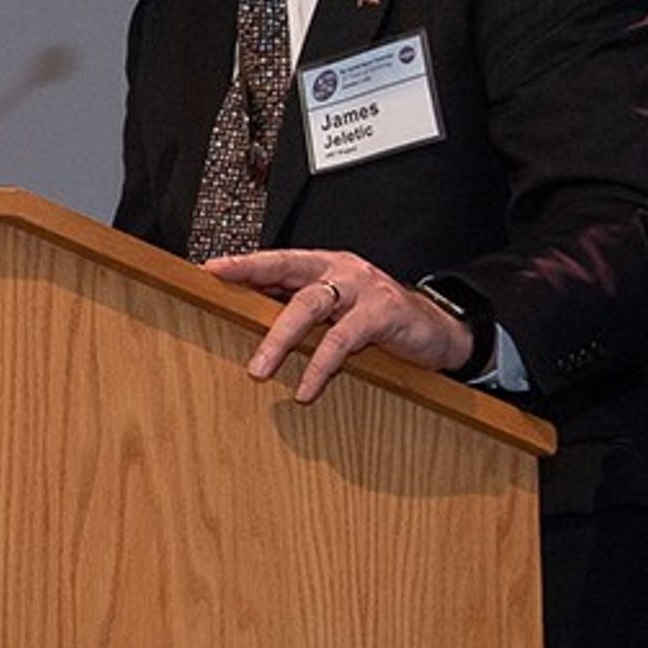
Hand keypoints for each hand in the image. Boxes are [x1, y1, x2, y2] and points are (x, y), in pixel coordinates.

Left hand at [201, 248, 473, 401]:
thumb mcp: (337, 311)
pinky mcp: (384, 312)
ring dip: (280, 338)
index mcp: (326, 265)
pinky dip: (321, 365)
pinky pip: (343, 339)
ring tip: (259, 369)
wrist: (438, 331)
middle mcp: (342, 270)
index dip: (244, 263)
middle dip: (251, 281)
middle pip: (288, 270)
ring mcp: (363, 288)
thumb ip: (301, 310)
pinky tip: (306, 388)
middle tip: (220, 298)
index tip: (209, 268)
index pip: (278, 259)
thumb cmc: (379, 320)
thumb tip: (250, 321)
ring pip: (311, 304)